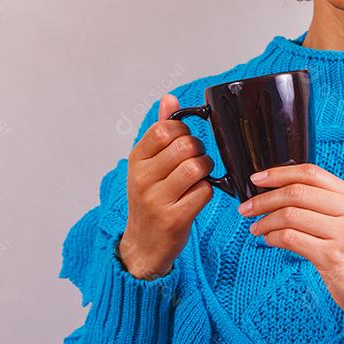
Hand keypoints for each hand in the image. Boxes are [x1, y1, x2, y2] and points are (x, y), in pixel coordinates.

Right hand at [119, 94, 214, 279]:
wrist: (143, 245)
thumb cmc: (150, 199)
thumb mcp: (147, 164)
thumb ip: (159, 130)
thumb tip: (169, 98)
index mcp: (136, 160)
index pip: (164, 129)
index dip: (182, 131)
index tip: (183, 141)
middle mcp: (142, 178)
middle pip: (185, 146)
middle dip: (199, 150)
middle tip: (195, 160)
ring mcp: (156, 200)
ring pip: (196, 167)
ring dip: (206, 169)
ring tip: (199, 176)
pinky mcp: (174, 219)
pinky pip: (204, 192)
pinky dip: (207, 191)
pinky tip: (197, 196)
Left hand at [238, 163, 343, 324]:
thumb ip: (324, 205)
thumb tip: (279, 194)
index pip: (311, 173)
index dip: (279, 173)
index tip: (257, 179)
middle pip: (296, 192)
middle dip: (264, 199)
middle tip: (247, 208)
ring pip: (290, 215)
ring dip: (266, 221)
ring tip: (256, 228)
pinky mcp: (332, 256)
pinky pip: (291, 239)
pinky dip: (273, 238)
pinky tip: (269, 241)